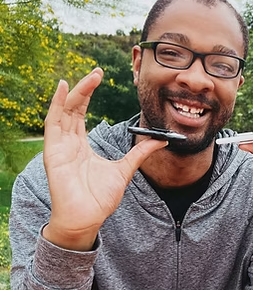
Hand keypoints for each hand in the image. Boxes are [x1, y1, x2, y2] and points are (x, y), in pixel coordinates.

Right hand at [43, 69, 166, 250]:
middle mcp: (68, 142)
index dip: (89, 94)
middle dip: (85, 88)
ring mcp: (59, 146)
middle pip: (73, 108)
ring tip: (89, 76)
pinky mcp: (53, 152)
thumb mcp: (125, 169)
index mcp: (82, 145)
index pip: (82, 113)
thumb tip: (162, 140)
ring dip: (75, 92)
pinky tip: (64, 88)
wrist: (87, 218)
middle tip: (98, 71)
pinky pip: (53, 123)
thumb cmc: (100, 198)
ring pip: (64, 111)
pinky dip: (56, 104)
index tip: (100, 76)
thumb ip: (141, 153)